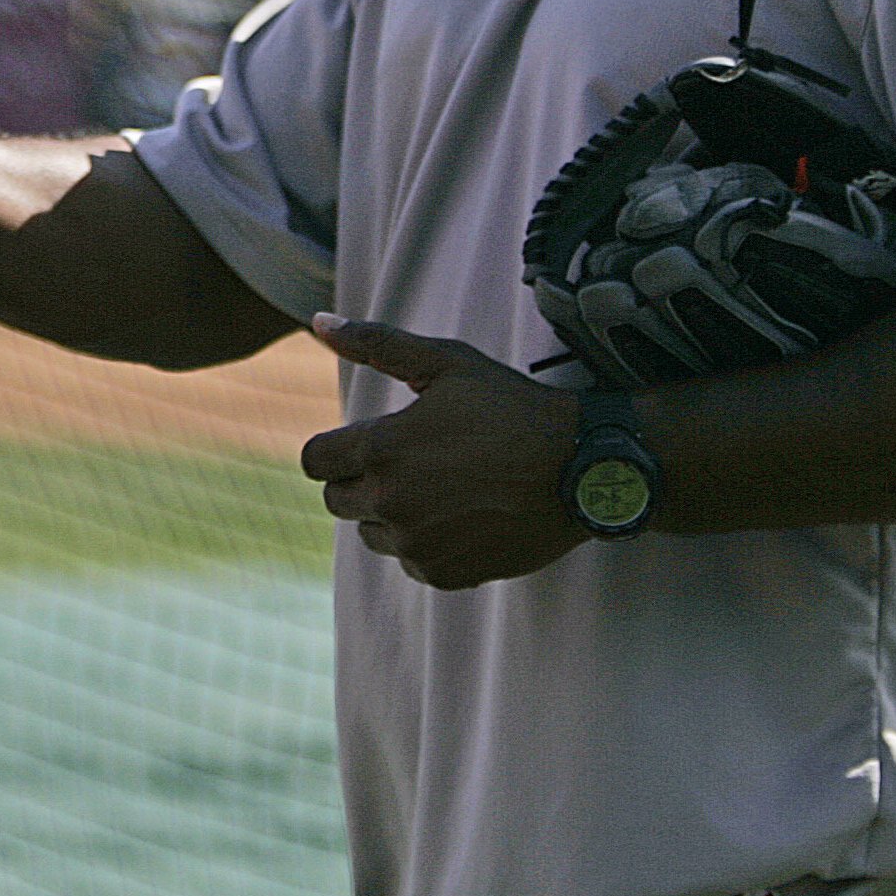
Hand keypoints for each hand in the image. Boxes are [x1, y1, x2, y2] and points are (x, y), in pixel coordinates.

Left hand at [298, 315, 585, 588]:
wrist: (581, 468)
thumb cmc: (511, 408)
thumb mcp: (446, 362)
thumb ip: (376, 343)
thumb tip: (318, 320)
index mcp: (381, 448)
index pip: (315, 461)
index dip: (334, 449)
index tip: (364, 442)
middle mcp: (391, 502)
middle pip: (337, 500)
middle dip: (359, 480)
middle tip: (408, 462)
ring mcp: (417, 543)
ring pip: (371, 533)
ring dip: (389, 514)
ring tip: (438, 488)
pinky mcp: (444, 574)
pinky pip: (410, 561)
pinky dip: (424, 543)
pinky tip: (460, 517)